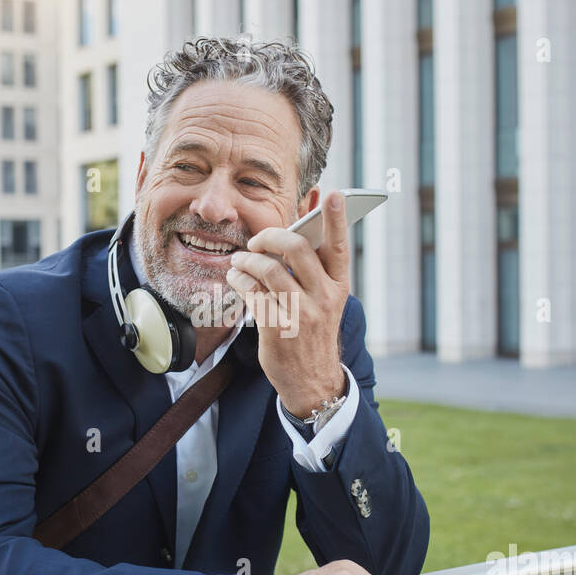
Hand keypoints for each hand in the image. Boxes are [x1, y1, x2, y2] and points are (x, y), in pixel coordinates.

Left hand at [224, 191, 349, 414]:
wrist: (313, 381)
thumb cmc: (314, 331)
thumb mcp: (325, 301)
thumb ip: (313, 270)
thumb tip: (294, 232)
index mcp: (339, 286)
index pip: (340, 246)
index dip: (336, 218)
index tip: (333, 194)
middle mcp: (324, 297)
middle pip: (296, 249)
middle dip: (270, 236)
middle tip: (256, 241)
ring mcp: (302, 314)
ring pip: (269, 269)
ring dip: (247, 260)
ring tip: (239, 261)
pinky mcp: (278, 329)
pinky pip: (253, 292)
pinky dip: (240, 280)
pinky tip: (236, 278)